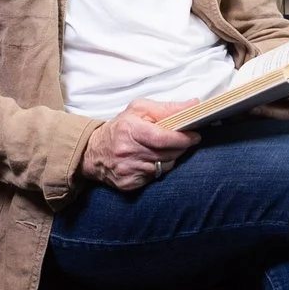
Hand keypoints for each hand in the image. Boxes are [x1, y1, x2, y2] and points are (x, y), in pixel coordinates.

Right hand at [81, 99, 200, 191]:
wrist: (94, 151)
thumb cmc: (120, 127)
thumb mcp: (139, 109)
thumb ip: (167, 108)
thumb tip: (194, 105)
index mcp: (130, 130)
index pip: (162, 138)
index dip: (182, 138)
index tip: (195, 136)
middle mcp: (127, 151)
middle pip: (166, 154)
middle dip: (180, 147)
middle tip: (184, 141)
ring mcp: (127, 170)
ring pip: (163, 167)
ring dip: (169, 158)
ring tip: (163, 149)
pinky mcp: (128, 184)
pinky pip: (154, 178)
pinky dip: (158, 169)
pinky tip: (151, 161)